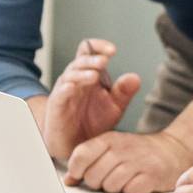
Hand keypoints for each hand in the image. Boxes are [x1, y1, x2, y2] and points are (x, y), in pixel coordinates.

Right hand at [42, 37, 142, 159]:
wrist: (77, 145)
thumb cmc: (93, 122)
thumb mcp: (114, 107)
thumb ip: (124, 92)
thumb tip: (135, 77)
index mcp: (89, 75)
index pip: (88, 51)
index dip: (98, 46)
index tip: (112, 50)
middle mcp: (76, 80)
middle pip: (80, 61)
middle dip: (92, 60)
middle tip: (104, 61)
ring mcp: (65, 91)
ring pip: (69, 74)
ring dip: (82, 73)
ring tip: (94, 75)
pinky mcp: (57, 106)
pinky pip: (59, 94)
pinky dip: (65, 89)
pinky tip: (72, 87)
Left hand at [63, 129, 192, 192]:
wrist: (173, 150)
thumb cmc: (137, 152)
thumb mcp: (110, 148)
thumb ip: (87, 160)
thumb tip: (68, 180)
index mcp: (108, 139)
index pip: (80, 155)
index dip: (75, 170)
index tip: (79, 175)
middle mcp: (122, 149)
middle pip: (93, 176)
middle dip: (96, 183)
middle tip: (107, 178)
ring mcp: (138, 162)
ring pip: (110, 186)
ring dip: (114, 189)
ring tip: (123, 180)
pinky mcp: (152, 176)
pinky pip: (129, 191)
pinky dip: (130, 191)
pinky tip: (135, 183)